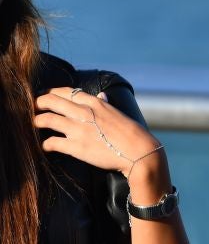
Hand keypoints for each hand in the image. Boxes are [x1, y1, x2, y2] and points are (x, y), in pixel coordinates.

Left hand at [34, 87, 160, 175]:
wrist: (139, 152)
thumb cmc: (132, 133)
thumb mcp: (118, 113)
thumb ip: (105, 103)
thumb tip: (102, 95)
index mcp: (95, 103)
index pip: (65, 91)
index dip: (51, 92)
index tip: (46, 96)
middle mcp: (83, 113)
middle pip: (50, 101)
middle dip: (38, 103)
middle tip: (34, 108)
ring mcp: (78, 129)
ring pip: (46, 119)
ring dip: (37, 121)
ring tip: (35, 124)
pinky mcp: (75, 147)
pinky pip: (52, 142)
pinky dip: (46, 144)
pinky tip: (46, 146)